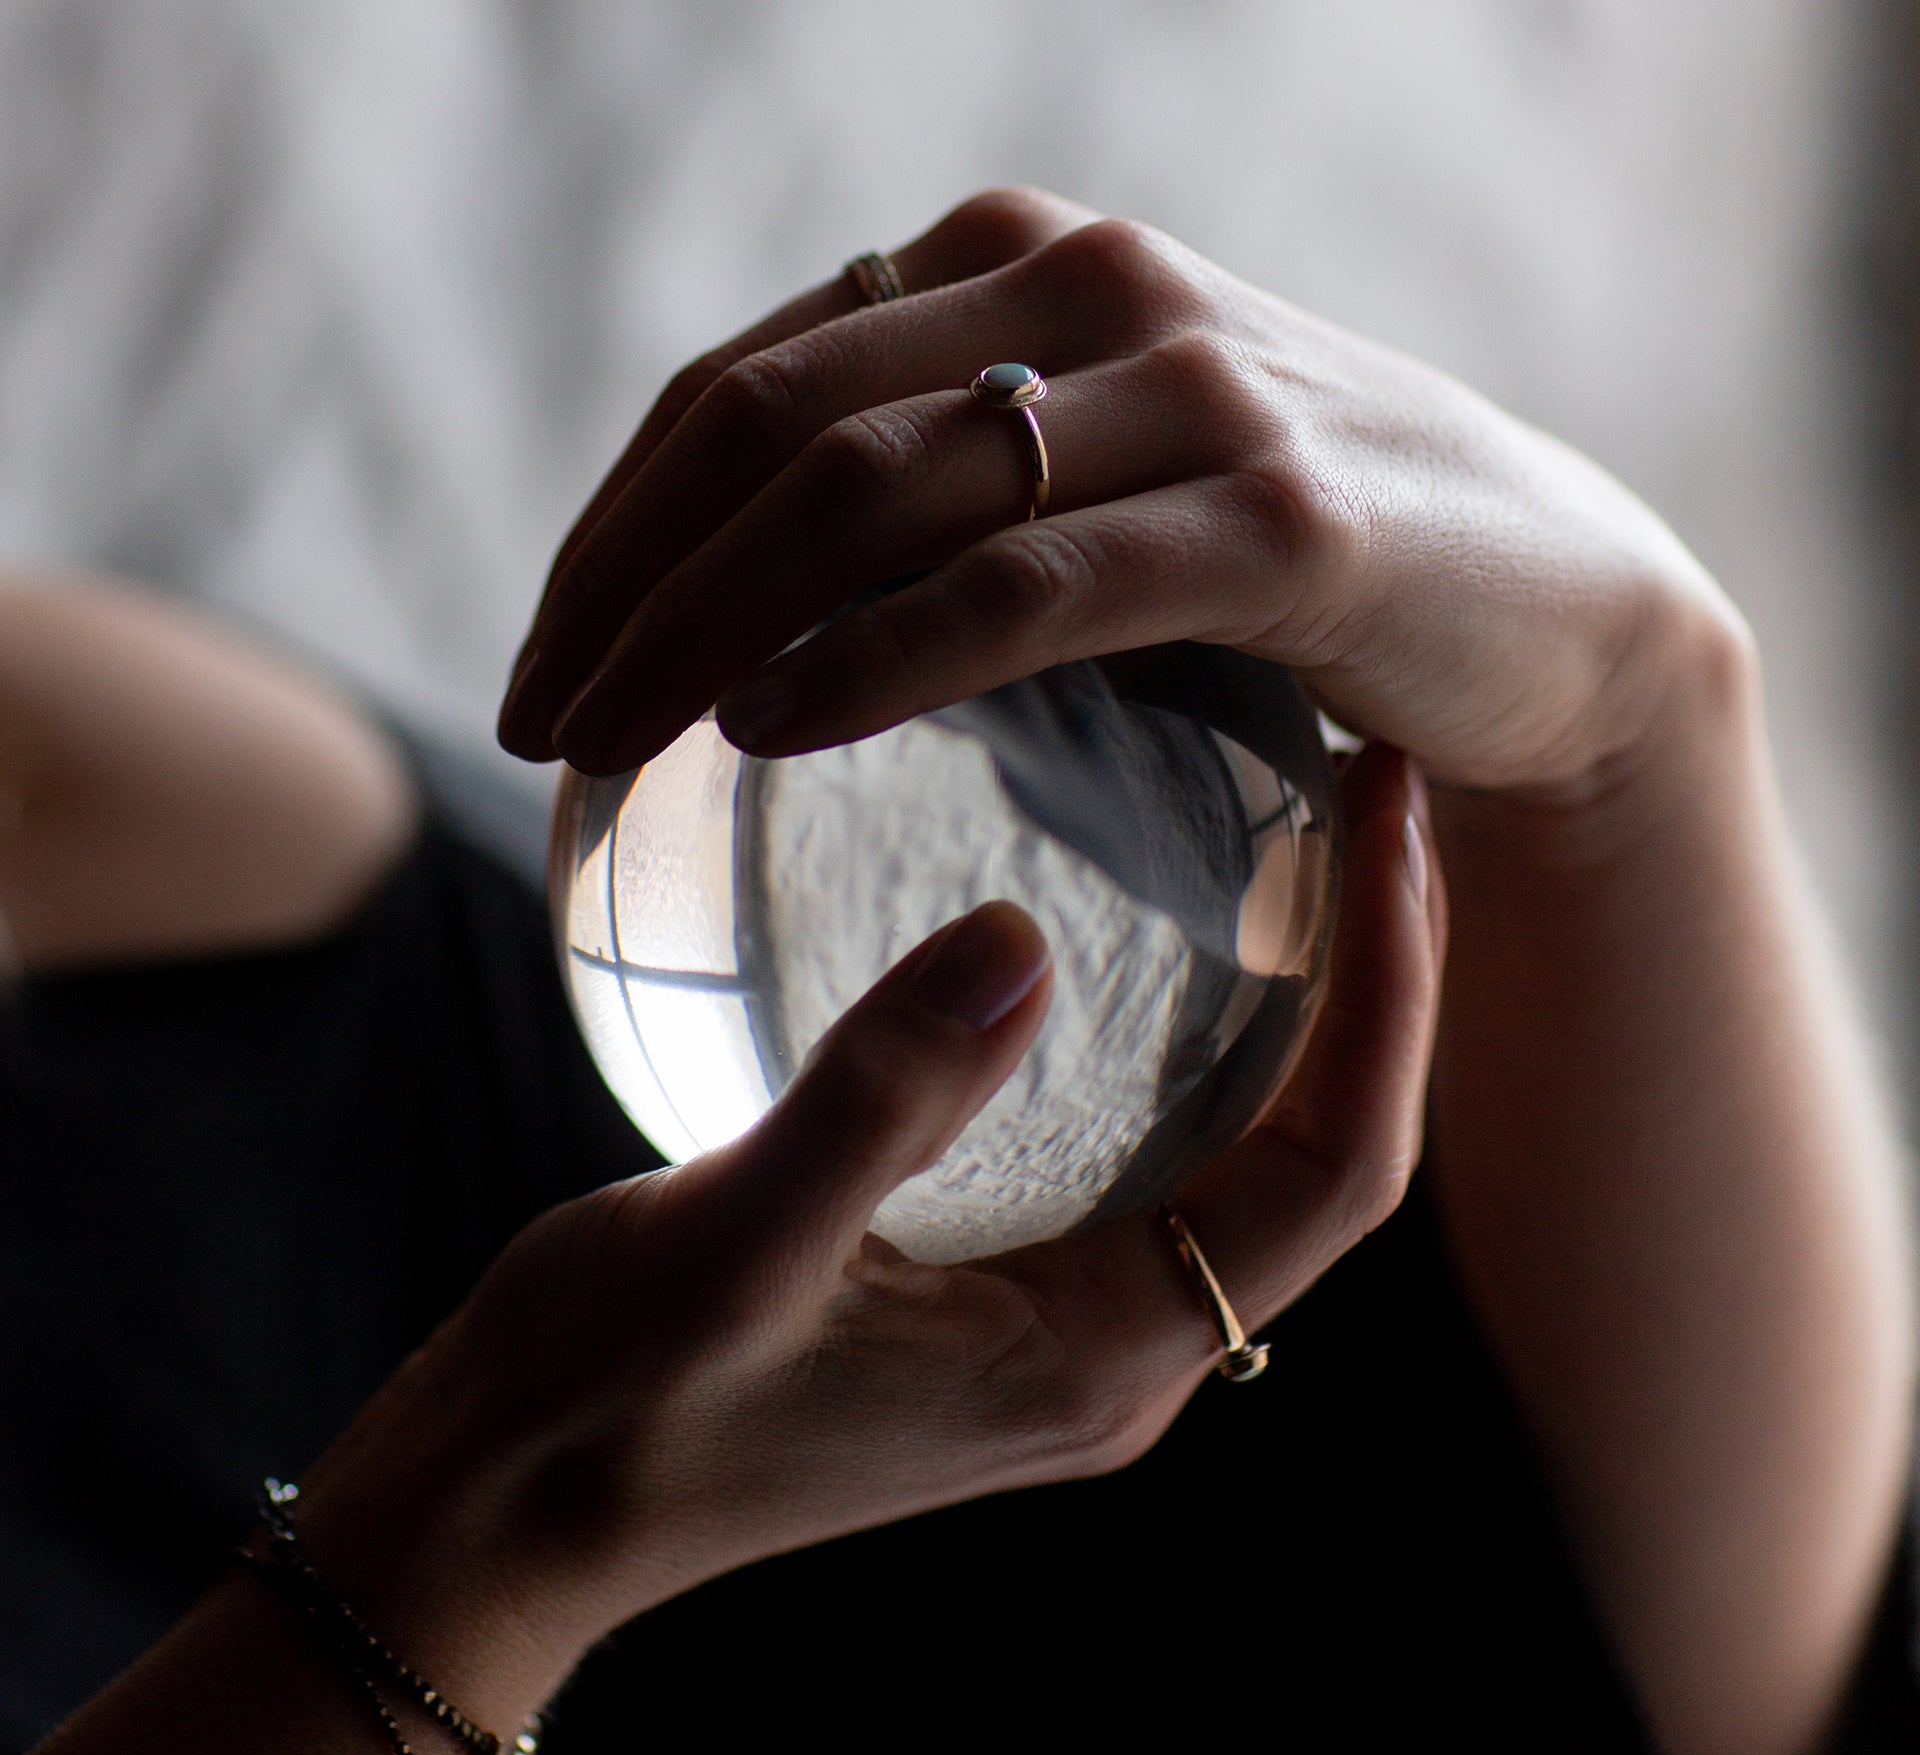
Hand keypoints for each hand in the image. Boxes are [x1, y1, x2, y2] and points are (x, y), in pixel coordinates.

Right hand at [293, 746, 1440, 1689]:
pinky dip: (1153, 1033)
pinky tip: (1100, 923)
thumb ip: (882, 1102)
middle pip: (1314, 1152)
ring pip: (1227, 1147)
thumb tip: (1020, 939)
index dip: (1394, 995)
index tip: (1390, 818)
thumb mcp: (732, 1247)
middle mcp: (1107, 1348)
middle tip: (1358, 791)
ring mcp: (1048, 1320)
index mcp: (1099, 1358)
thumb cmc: (605, 1411)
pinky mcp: (981, 1289)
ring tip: (1273, 832)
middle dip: (1366, 978)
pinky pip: (1123, 1146)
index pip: (1335, 1171)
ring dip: (1277, 1001)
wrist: (509, 1517)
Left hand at [498, 187, 1744, 797]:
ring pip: (874, 493)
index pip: (745, 387)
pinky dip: (881, 657)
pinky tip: (767, 729)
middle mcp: (1086, 285)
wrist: (1546, 603)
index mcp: (1018, 266)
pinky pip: (1027, 586)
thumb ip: (948, 497)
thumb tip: (753, 608)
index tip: (542, 665)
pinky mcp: (1276, 518)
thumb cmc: (1291, 566)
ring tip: (607, 745)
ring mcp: (1189, 388)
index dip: (614, 526)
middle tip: (537, 724)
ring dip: (706, 621)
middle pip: (772, 427)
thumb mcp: (1094, 497)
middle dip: (622, 582)